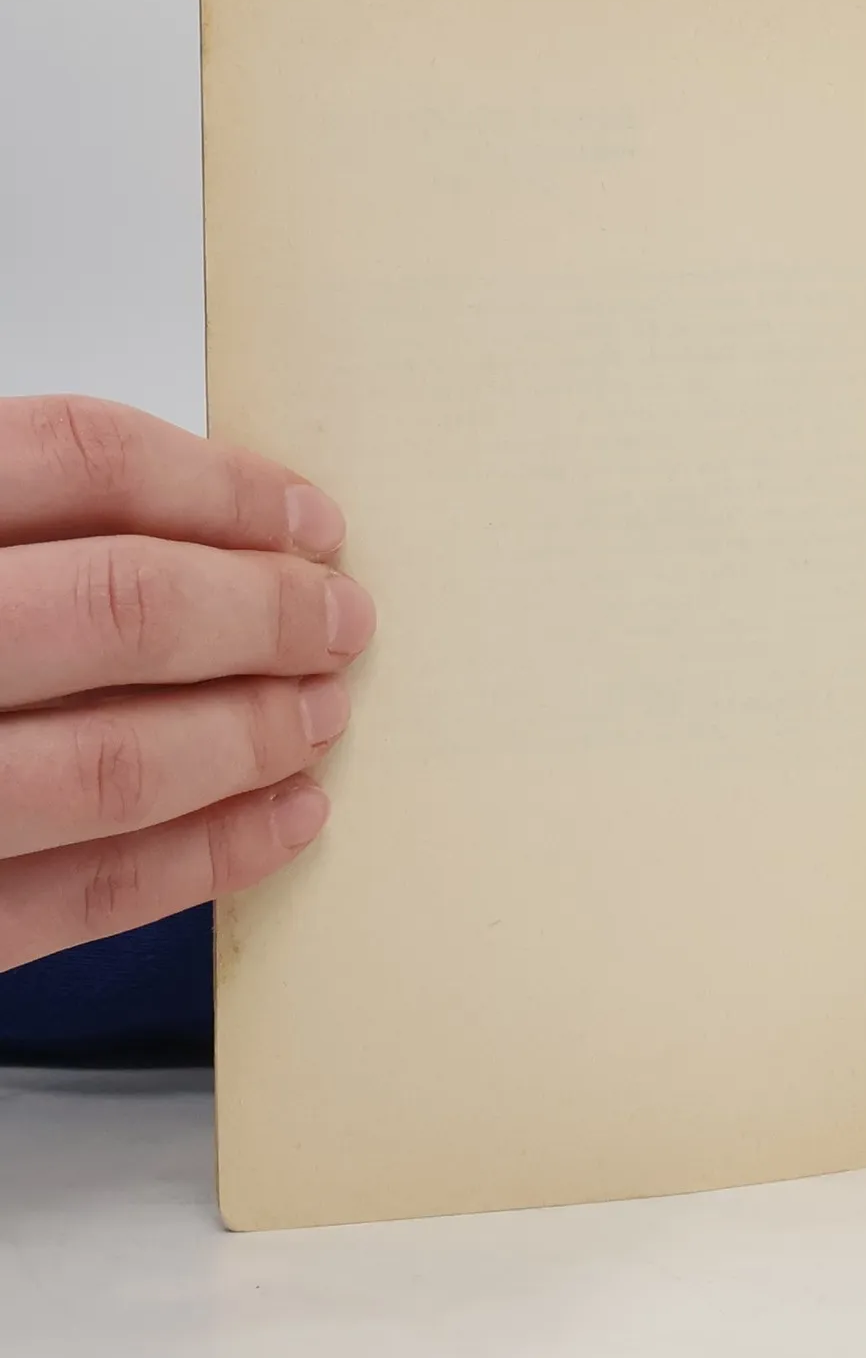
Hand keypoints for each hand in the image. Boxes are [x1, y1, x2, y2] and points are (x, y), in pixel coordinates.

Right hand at [0, 397, 372, 968]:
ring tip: (320, 715)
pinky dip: (206, 859)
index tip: (307, 519)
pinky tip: (282, 820)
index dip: (221, 487)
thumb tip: (191, 518)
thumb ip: (5, 517)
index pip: (74, 460)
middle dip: (263, 613)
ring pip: (113, 764)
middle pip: (118, 606)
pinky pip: (81, 897)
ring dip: (250, 737)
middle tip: (340, 621)